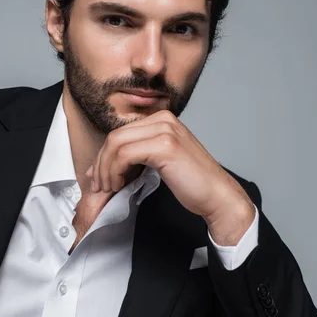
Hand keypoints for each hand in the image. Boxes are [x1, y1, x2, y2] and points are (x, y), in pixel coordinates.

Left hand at [86, 110, 254, 243]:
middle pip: (115, 136)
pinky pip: (125, 154)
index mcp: (163, 120)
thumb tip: (101, 165)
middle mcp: (164, 120)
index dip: (104, 156)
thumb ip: (135, 157)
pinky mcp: (165, 146)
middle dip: (101, 163)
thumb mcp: (160, 162)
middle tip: (100, 185)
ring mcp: (165, 130)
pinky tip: (119, 184)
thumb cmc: (192, 183)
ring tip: (109, 188)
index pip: (120, 133)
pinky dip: (115, 171)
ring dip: (105, 169)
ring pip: (116, 144)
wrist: (217, 196)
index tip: (99, 177)